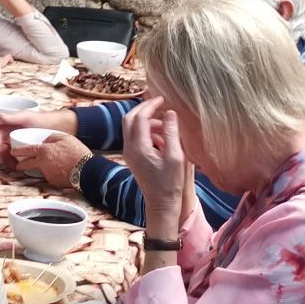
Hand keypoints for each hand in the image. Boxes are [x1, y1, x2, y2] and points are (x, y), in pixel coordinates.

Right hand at [0, 108, 77, 167]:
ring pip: (6, 153)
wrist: (57, 126)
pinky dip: (15, 162)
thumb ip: (13, 116)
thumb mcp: (27, 117)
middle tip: (3, 162)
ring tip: (12, 165)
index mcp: (8, 126)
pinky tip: (18, 166)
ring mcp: (17, 143)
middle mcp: (10, 134)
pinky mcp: (24, 150)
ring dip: (6, 160)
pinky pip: (15, 157)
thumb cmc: (42, 119)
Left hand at [10, 131, 90, 188]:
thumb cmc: (77, 153)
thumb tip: (46, 140)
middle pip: (26, 165)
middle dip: (20, 165)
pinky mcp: (53, 182)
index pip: (26, 150)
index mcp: (44, 151)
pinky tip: (59, 171)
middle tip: (18, 165)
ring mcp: (47, 174)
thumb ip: (52, 137)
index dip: (18, 151)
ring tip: (48, 166)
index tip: (13, 152)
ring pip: (39, 171)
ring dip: (39, 169)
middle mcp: (43, 164)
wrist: (87, 170)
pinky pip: (49, 176)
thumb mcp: (65, 138)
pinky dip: (51, 174)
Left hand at [122, 98, 190, 240]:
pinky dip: (146, 131)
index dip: (151, 105)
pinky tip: (162, 138)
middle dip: (144, 109)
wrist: (161, 204)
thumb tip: (170, 112)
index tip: (163, 99)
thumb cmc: (170, 182)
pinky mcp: (132, 157)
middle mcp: (129, 148)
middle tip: (160, 104)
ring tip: (166, 125)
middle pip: (129, 118)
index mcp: (139, 147)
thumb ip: (171, 132)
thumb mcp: (176, 156)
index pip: (140, 117)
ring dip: (146, 121)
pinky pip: (135, 137)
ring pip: (131, 127)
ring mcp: (129, 153)